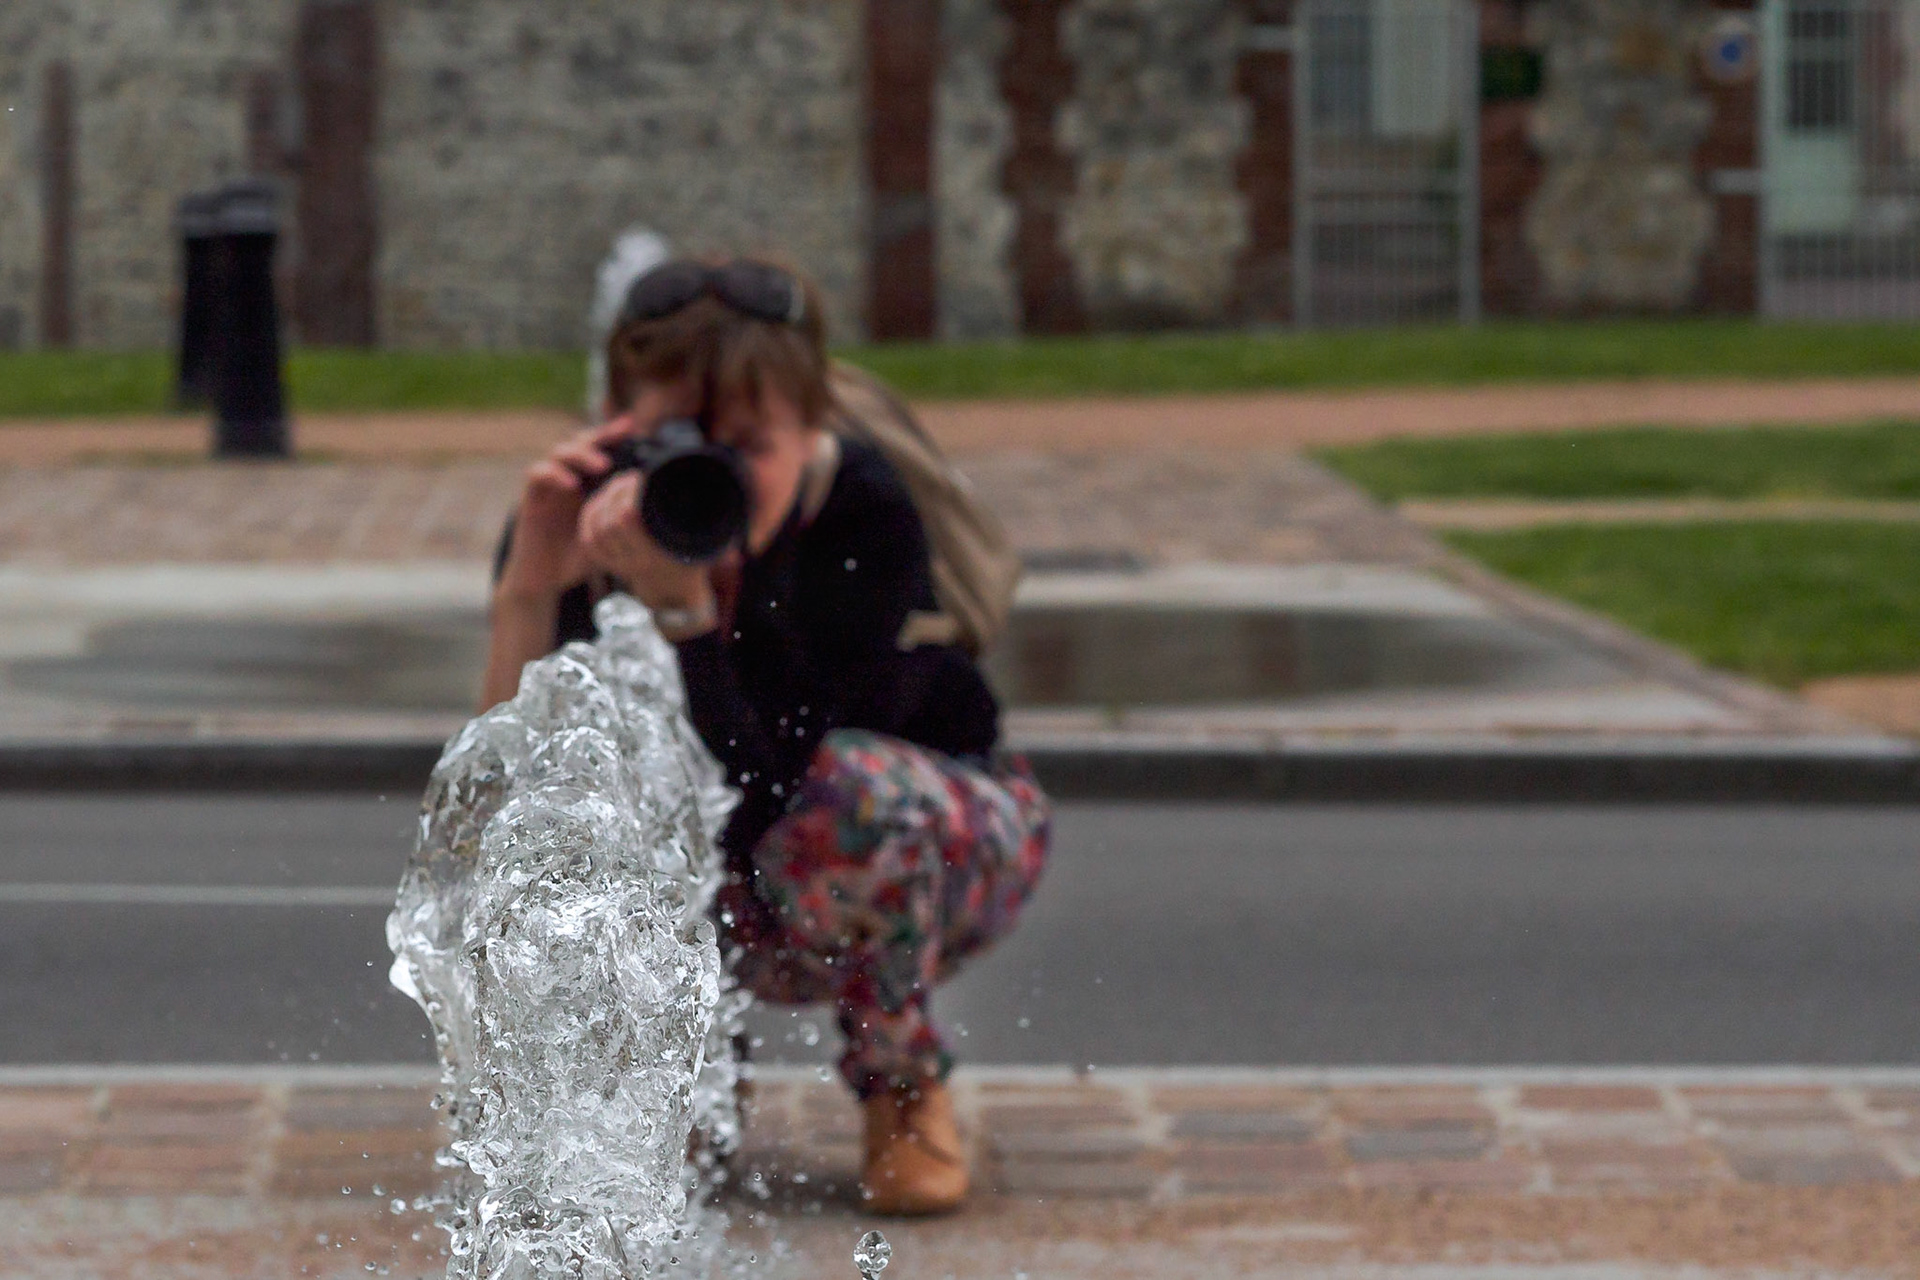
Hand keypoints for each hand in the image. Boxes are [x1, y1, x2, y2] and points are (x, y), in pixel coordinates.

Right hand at [494, 422, 628, 601]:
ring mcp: (548, 486)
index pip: (598, 448)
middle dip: (600, 435)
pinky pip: (537, 474)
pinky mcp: (531, 498)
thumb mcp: (611, 535)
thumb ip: (626, 519)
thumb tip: (659, 512)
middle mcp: (567, 478)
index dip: (612, 434)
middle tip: (621, 436)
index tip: (633, 426)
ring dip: (580, 454)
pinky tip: (572, 484)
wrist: (547, 579)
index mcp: (587, 482)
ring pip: (558, 452)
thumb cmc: (579, 557)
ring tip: (602, 465)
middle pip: (579, 442)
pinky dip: (554, 473)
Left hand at [577, 469, 715, 615]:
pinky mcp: (607, 564)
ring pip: (596, 528)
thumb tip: (689, 481)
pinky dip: (590, 518)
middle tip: (632, 478)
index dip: (629, 493)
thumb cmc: (692, 557)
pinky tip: (601, 502)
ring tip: (619, 485)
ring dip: (604, 501)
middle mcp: (634, 563)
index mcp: (655, 555)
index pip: (626, 517)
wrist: (676, 590)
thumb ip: (695, 516)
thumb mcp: (701, 539)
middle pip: (608, 520)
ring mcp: (618, 565)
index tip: (642, 478)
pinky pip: (588, 539)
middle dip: (617, 493)